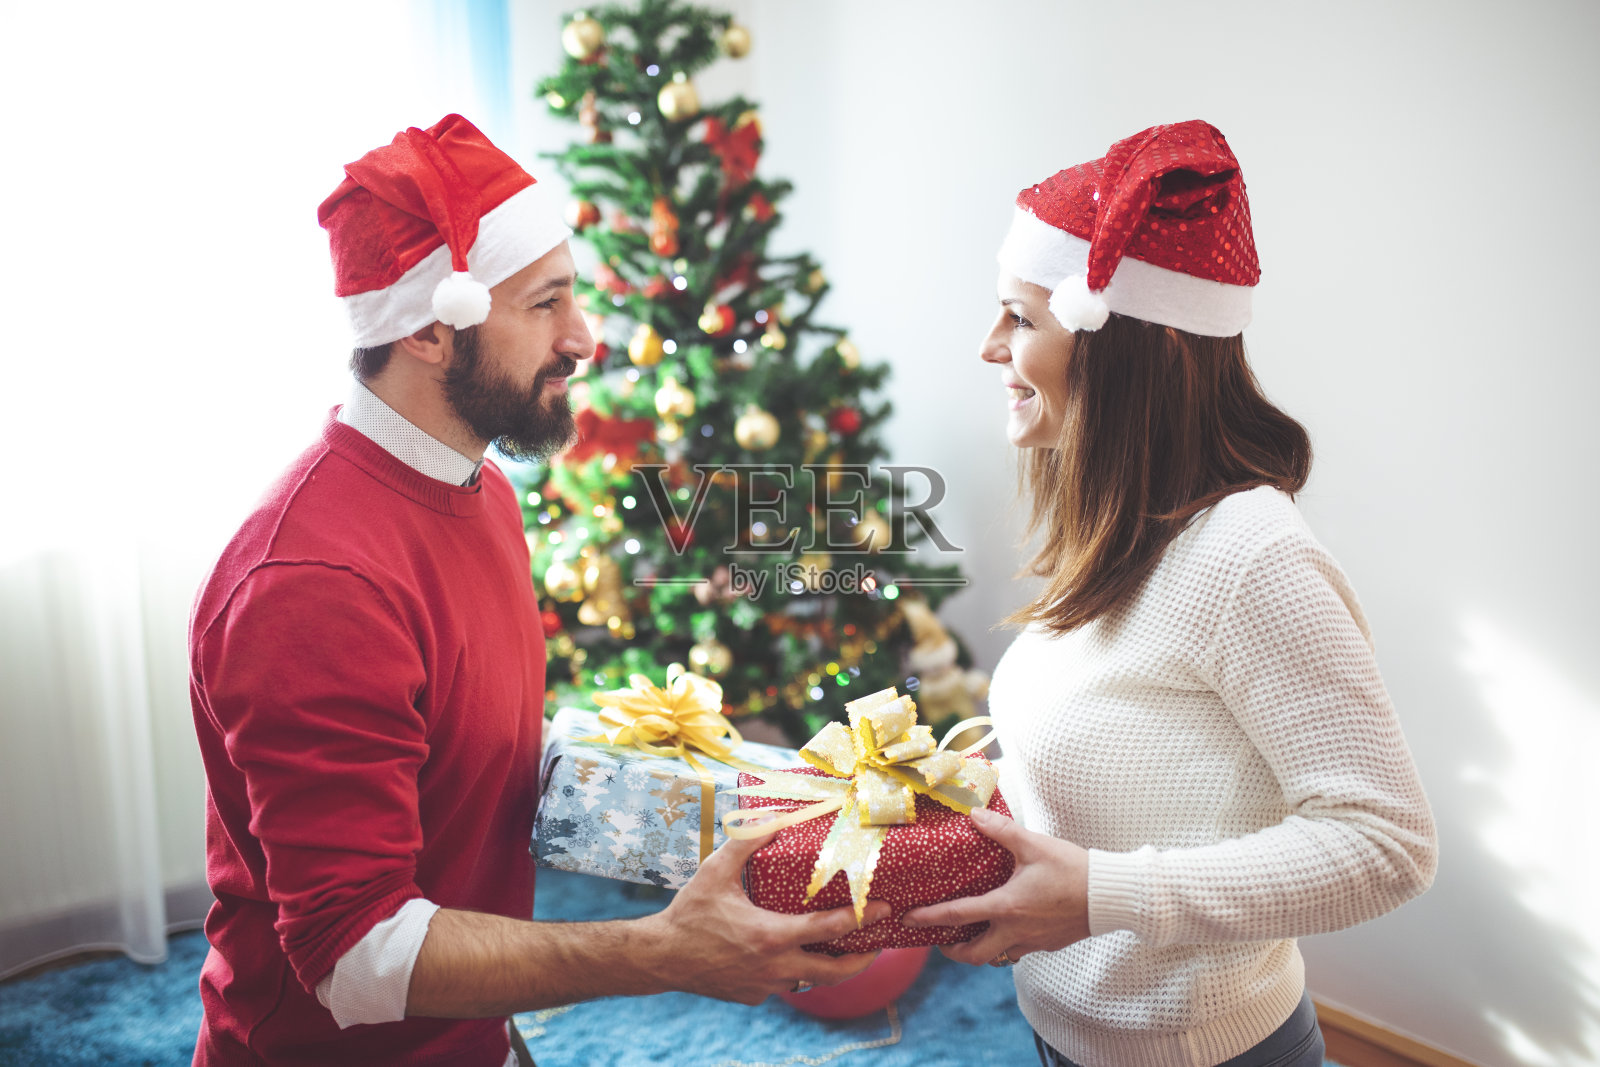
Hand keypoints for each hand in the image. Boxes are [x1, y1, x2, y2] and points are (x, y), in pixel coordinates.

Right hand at [643, 830, 891, 1004]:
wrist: (661, 957)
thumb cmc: (690, 911)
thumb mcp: (716, 870)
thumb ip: (747, 841)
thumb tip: (774, 814)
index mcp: (771, 936)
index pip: (829, 928)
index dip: (861, 918)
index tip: (883, 908)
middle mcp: (775, 966)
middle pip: (834, 971)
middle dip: (862, 959)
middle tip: (879, 945)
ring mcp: (765, 986)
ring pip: (809, 980)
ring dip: (827, 965)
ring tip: (842, 949)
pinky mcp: (753, 997)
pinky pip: (782, 984)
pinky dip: (793, 971)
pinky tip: (792, 954)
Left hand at [900, 806, 1089, 965]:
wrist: (1111, 895)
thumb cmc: (1073, 869)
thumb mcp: (1033, 845)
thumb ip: (1000, 830)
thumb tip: (974, 814)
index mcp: (1006, 907)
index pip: (958, 916)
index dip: (929, 919)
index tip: (909, 920)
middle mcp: (1015, 931)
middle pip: (974, 955)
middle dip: (952, 952)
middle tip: (940, 941)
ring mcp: (1032, 942)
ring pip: (997, 956)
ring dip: (980, 949)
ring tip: (972, 934)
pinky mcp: (1048, 945)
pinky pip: (1019, 952)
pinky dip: (1006, 945)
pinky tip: (1007, 928)